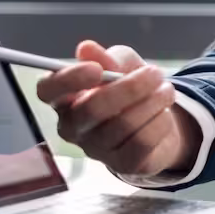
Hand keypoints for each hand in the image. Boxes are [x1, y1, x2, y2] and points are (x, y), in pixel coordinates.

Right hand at [35, 40, 200, 177]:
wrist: (156, 119)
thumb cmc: (129, 88)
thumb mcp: (121, 64)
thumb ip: (106, 57)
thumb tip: (86, 49)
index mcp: (64, 97)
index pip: (48, 90)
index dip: (67, 80)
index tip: (96, 69)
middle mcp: (72, 126)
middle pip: (91, 109)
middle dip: (129, 87)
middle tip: (154, 73)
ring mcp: (95, 149)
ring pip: (123, 125)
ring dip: (152, 102)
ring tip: (167, 90)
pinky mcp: (122, 164)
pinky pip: (142, 143)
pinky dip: (160, 123)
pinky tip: (165, 114)